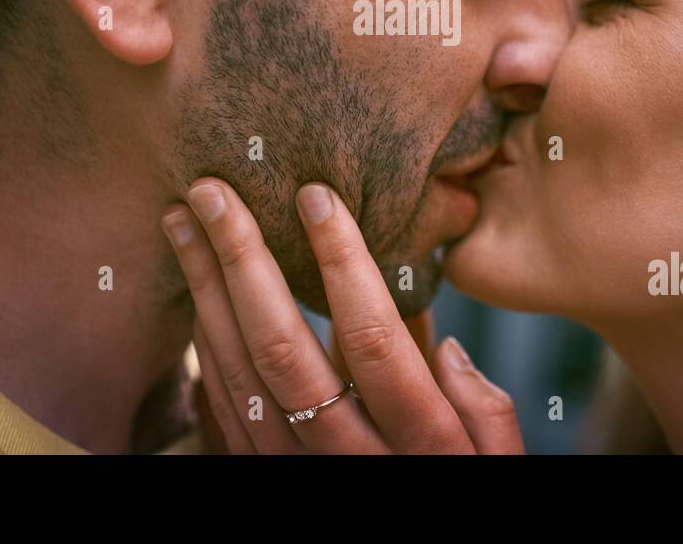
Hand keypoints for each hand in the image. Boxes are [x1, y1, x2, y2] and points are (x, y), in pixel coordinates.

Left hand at [159, 178, 523, 453]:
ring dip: (204, 294)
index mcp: (420, 442)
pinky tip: (196, 296)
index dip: (341, 261)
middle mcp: (349, 460)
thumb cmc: (465, 491)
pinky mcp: (269, 482)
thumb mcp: (499, 462)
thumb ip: (483, 408)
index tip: (315, 195)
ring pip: (239, 377)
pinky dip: (204, 350)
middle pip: (283, 349)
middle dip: (240, 260)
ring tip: (183, 224)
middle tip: (211, 191)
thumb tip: (442, 345)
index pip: (374, 338)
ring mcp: (299, 475)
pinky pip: (225, 414)